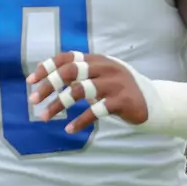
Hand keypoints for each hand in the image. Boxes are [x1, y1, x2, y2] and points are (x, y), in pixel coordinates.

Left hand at [27, 51, 147, 133]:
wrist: (155, 103)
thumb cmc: (122, 91)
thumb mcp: (103, 76)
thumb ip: (83, 75)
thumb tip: (52, 79)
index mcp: (98, 60)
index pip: (68, 57)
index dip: (47, 67)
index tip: (31, 81)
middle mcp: (105, 68)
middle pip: (71, 71)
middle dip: (49, 85)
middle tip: (34, 100)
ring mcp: (114, 83)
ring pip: (79, 90)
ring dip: (58, 105)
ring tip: (44, 117)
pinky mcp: (121, 101)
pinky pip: (96, 110)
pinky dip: (80, 121)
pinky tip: (70, 129)